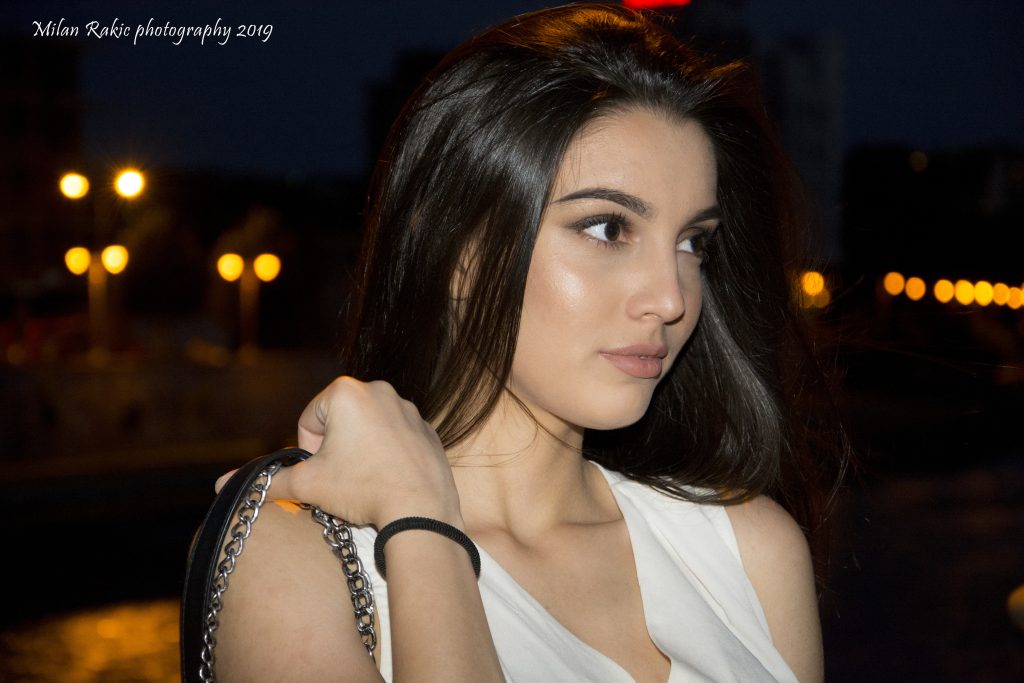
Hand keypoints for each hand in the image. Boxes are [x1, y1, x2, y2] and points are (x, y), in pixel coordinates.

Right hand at [220, 377, 461, 529]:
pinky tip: (389, 481)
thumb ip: (268, 481)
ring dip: (360, 452)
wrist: (419, 512)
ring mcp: (408, 408)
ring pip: (368, 431)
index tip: (324, 472)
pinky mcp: (427, 429)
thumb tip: (221, 486)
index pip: (309, 420)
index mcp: (346, 392)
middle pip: (339, 423)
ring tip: (366, 482)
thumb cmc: (362, 490)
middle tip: (343, 480)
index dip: (309, 451)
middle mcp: (380, 390)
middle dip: (335, 451)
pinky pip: (396, 440)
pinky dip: (388, 457)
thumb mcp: (309, 485)